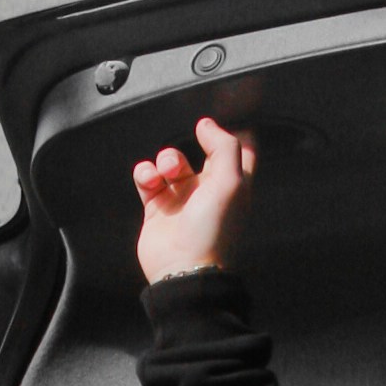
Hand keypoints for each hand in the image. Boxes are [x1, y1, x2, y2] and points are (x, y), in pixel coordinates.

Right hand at [134, 115, 255, 283]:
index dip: (233, 132)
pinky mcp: (157, 208)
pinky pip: (148, 178)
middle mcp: (209, 190)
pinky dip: (145, 173)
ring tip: (164, 174)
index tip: (222, 116)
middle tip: (183, 161)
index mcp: (234, 184)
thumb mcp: (230, 182)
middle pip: (200, 153)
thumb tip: (206, 125)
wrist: (183, 268)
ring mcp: (182, 198)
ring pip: (171, 162)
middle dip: (188, 147)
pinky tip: (149, 180)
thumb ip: (223, 146)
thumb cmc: (213, 229)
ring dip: (165, 160)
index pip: (240, 151)